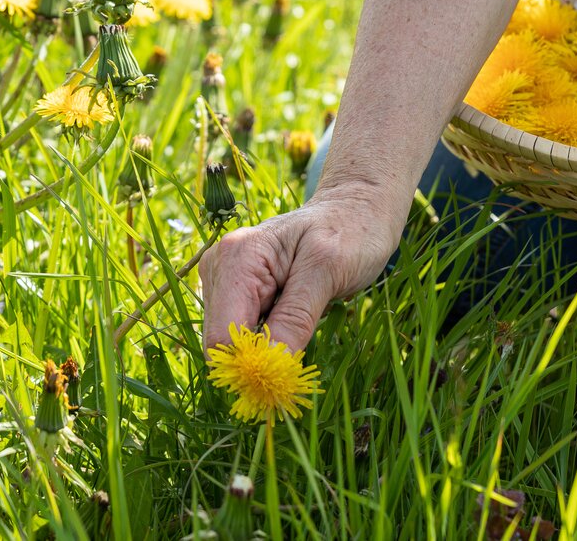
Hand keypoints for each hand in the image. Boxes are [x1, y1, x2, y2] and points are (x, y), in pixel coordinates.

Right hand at [198, 183, 403, 353]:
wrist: (356, 208)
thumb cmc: (349, 231)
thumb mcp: (328, 271)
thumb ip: (295, 317)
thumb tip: (269, 366)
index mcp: (238, 257)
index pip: (222, 335)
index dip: (251, 362)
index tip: (290, 369)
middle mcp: (221, 266)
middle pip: (223, 341)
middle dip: (261, 354)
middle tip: (307, 333)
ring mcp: (226, 279)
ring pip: (233, 340)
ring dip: (268, 344)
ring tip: (305, 313)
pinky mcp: (237, 291)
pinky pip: (244, 331)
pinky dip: (269, 335)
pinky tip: (295, 312)